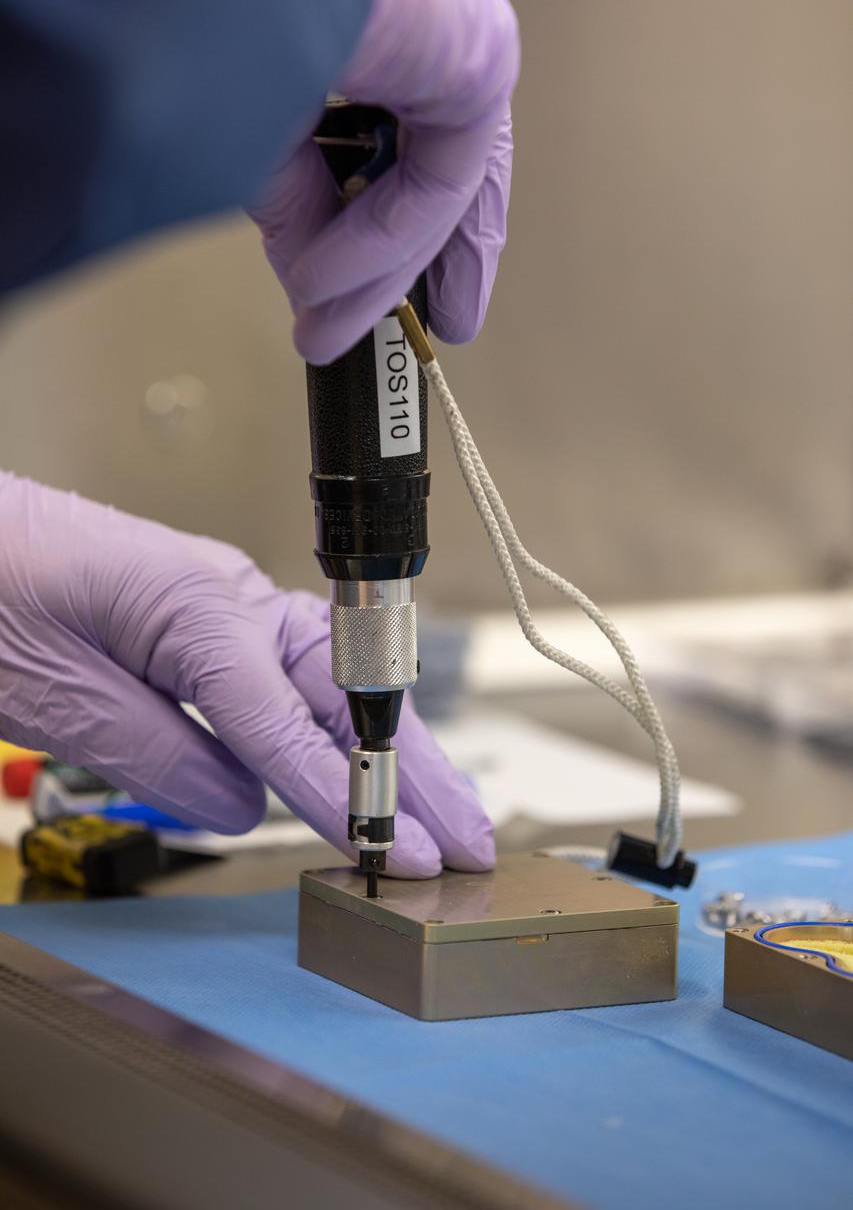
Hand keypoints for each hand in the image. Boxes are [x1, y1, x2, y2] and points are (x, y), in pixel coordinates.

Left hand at [0, 474, 493, 876]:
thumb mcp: (58, 696)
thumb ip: (162, 757)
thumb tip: (242, 808)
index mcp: (201, 610)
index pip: (294, 726)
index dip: (350, 797)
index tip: (397, 852)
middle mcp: (230, 598)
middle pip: (345, 697)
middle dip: (415, 771)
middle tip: (469, 834)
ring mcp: (224, 600)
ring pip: (332, 685)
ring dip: (393, 750)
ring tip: (448, 810)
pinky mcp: (208, 613)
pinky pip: (291, 677)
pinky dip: (335, 725)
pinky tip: (366, 758)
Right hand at [250, 0, 518, 362]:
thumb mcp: (251, 127)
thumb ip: (288, 198)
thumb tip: (307, 273)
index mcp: (370, 2)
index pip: (399, 127)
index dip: (386, 216)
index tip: (367, 279)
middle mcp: (422, 2)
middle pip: (439, 160)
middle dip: (416, 260)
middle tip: (401, 324)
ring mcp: (458, 17)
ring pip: (440, 177)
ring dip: (387, 269)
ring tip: (335, 329)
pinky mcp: (479, 48)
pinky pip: (441, 175)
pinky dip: (384, 239)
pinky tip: (328, 282)